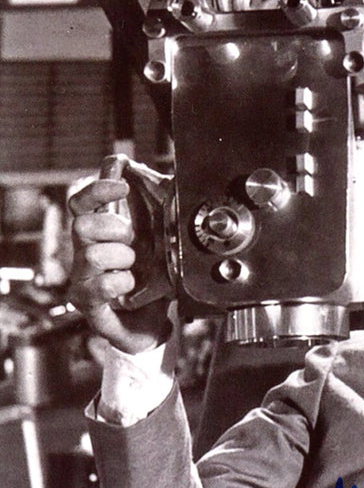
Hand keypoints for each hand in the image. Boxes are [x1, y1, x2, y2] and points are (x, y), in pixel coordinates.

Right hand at [68, 177, 170, 353]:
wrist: (152, 323)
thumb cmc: (152, 279)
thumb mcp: (157, 237)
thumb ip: (147, 201)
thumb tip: (131, 164)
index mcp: (100, 234)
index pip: (82, 203)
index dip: (98, 189)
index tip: (123, 185)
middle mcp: (86, 253)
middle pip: (81, 225)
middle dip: (113, 228)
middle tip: (132, 239)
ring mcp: (83, 279)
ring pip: (89, 255)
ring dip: (121, 258)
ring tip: (134, 268)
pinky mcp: (88, 304)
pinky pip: (97, 287)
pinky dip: (120, 283)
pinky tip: (132, 285)